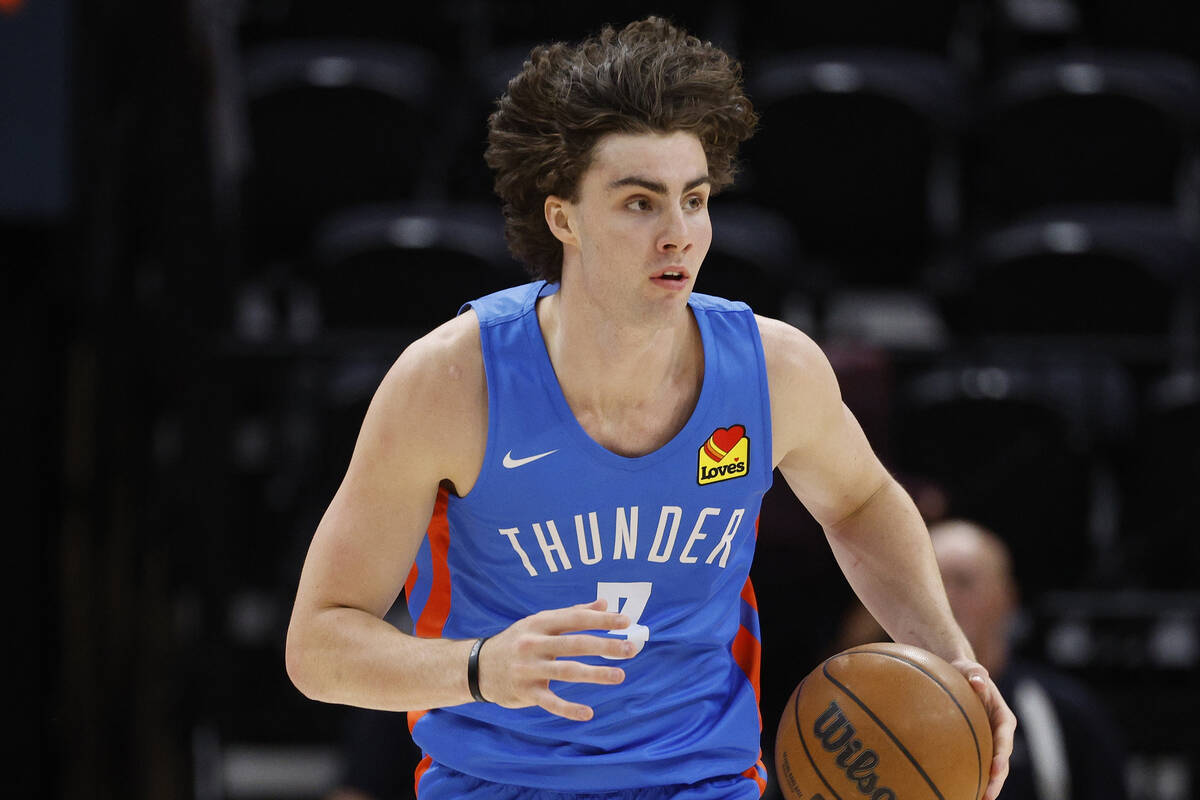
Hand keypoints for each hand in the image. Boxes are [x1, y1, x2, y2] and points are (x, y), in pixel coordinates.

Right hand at [477, 598, 633, 720]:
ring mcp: (529, 669)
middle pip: (575, 644)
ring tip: (619, 675)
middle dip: (605, 646)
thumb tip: (604, 604)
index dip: (601, 620)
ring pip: (567, 672)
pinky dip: (569, 709)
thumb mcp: (538, 622)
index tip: (626, 621)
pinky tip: (588, 713)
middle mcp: (534, 644)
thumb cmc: (516, 641)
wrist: (477, 667)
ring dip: (595, 674)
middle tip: (630, 648)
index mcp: (539, 623)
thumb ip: (572, 613)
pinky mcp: (526, 692)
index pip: (575, 619)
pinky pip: (551, 702)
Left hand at [952, 659, 1016, 799]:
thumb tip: (978, 681)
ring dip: (987, 785)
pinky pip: (977, 763)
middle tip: (987, 796)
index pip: (1004, 739)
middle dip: (996, 780)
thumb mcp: (970, 669)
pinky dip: (973, 777)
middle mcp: (999, 733)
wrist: (960, 675)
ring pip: (991, 767)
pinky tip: (960, 791)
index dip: (1001, 756)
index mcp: (1003, 717)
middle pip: (1001, 760)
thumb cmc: (965, 671)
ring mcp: (989, 741)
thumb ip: (975, 673)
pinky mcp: (979, 744)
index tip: (995, 769)